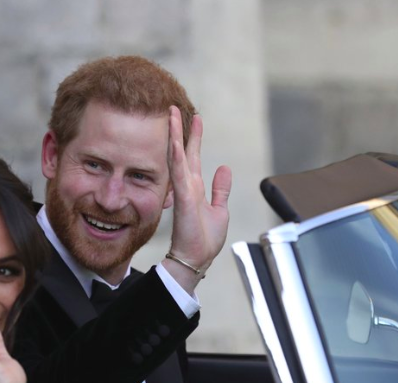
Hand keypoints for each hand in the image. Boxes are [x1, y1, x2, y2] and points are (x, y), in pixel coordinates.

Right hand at [163, 106, 232, 293]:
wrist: (195, 259)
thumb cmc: (205, 240)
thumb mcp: (220, 210)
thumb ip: (220, 189)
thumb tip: (225, 168)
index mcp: (196, 188)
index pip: (193, 157)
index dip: (194, 137)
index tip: (194, 118)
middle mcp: (187, 186)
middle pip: (183, 151)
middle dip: (180, 129)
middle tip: (175, 108)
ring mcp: (183, 191)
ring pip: (177, 157)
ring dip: (175, 136)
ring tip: (172, 115)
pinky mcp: (183, 198)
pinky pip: (179, 173)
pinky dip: (176, 156)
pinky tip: (175, 141)